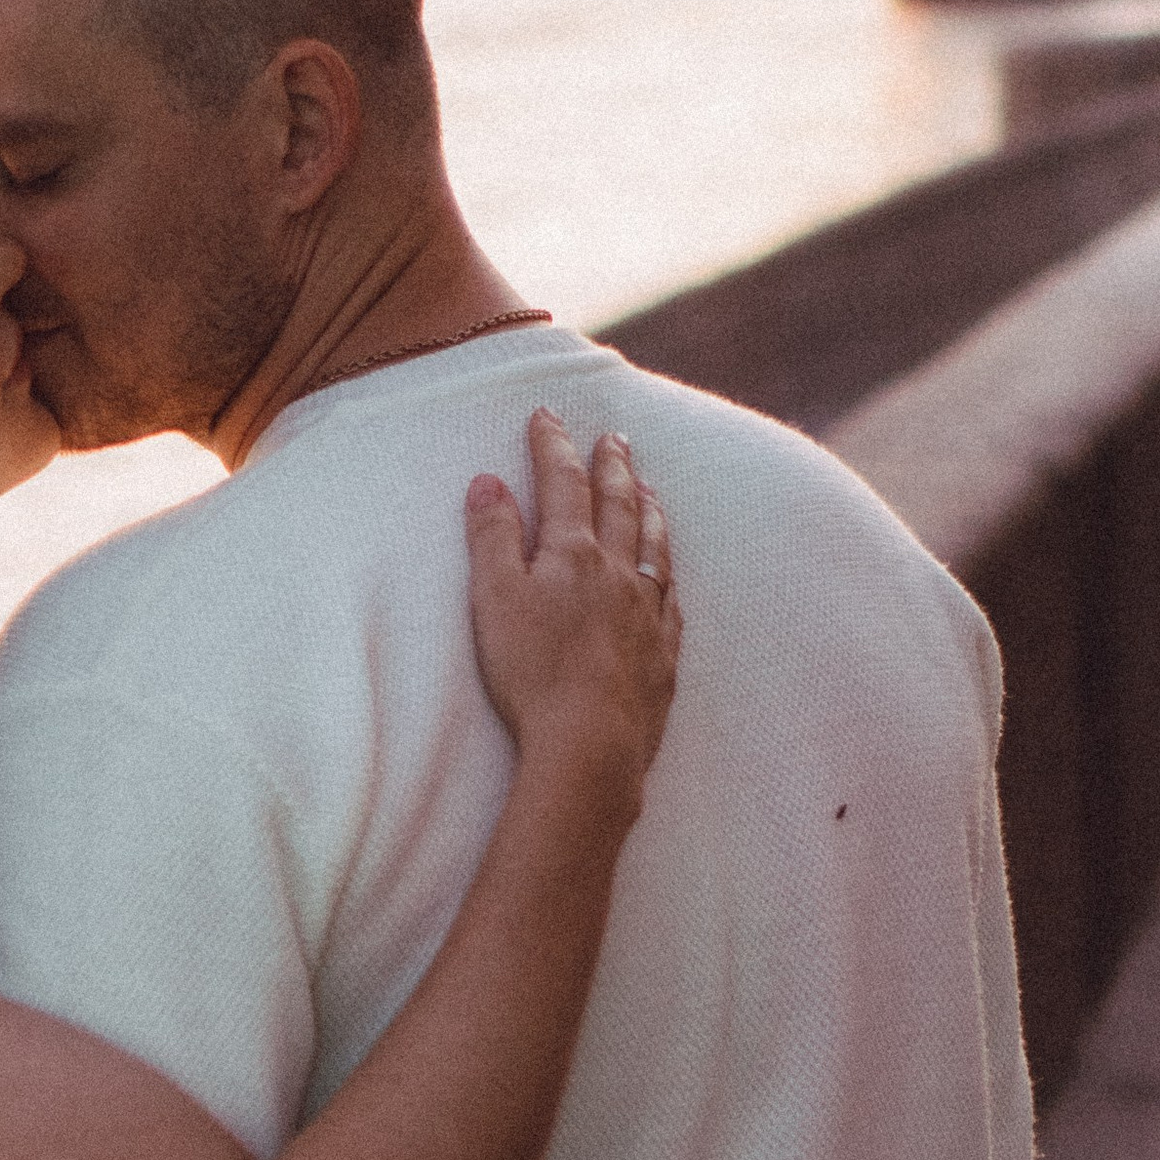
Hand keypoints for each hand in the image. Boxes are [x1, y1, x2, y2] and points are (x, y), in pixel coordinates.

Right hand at [464, 409, 680, 808]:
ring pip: (654, 546)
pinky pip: (671, 599)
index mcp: (574, 554)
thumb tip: (488, 482)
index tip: (547, 415)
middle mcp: (619, 574)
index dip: (553, 446)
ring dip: (649, 510)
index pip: (563, 484)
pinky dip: (667, 572)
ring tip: (648, 487)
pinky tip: (666, 571)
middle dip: (611, 466)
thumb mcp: (494, 600)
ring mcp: (647, 614)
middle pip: (618, 505)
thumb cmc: (534, 673)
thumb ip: (492, 538)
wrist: (591, 744)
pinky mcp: (662, 655)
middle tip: (615, 437)